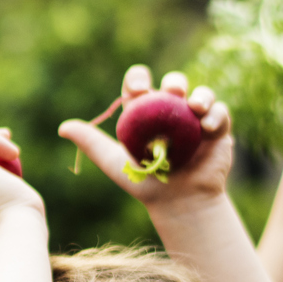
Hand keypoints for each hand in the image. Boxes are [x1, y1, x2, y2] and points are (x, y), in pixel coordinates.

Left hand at [58, 66, 233, 207]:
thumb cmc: (144, 183)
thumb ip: (90, 142)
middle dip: (173, 83)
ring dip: (200, 95)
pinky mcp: (217, 129)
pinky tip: (208, 126)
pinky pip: (220, 113)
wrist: (178, 203)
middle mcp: (171, 111)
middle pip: (173, 84)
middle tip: (170, 92)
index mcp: (145, 112)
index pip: (140, 84)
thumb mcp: (113, 162)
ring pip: (200, 94)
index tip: (137, 89)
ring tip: (195, 106)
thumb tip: (62, 127)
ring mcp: (196, 119)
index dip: (138, 79)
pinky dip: (216, 115)